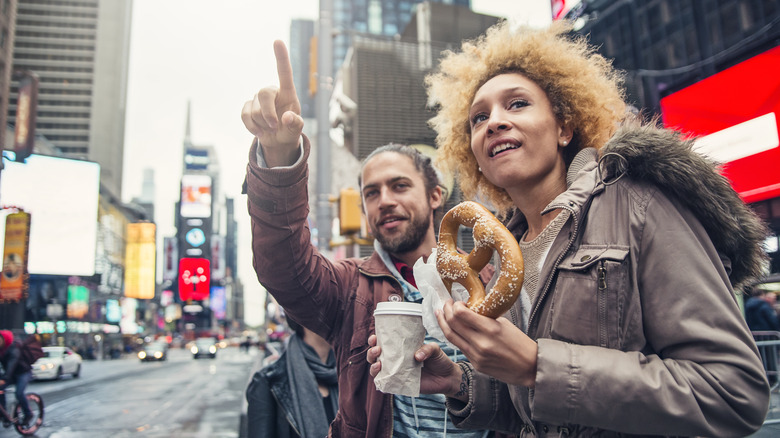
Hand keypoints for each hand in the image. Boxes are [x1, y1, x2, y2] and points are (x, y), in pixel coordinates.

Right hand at [241, 40, 303, 166]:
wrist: (278, 141)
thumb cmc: (290, 130)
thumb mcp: (296, 130)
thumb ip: (296, 124)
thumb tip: (286, 118)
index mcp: (288, 92)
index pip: (284, 72)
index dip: (281, 57)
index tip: (277, 41)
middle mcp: (272, 91)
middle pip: (264, 94)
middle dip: (268, 114)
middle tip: (275, 127)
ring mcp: (258, 99)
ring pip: (255, 110)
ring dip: (263, 125)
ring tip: (271, 130)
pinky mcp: (248, 107)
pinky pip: (245, 116)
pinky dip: (252, 127)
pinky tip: (260, 132)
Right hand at [367, 334, 464, 398]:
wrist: (448, 378)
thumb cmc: (439, 360)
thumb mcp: (435, 349)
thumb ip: (427, 349)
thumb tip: (416, 356)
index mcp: (401, 349)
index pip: (383, 343)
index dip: (375, 340)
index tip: (375, 337)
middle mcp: (396, 361)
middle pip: (375, 357)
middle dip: (371, 352)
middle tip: (377, 349)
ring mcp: (397, 373)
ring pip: (377, 371)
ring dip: (373, 366)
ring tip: (379, 363)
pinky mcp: (400, 385)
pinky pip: (386, 384)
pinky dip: (381, 381)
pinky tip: (382, 376)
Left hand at [437, 299, 537, 386]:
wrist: (530, 367)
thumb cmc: (520, 343)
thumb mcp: (504, 324)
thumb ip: (484, 318)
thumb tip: (468, 310)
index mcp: (491, 329)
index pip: (461, 314)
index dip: (455, 305)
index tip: (457, 302)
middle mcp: (481, 343)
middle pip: (452, 324)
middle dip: (446, 311)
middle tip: (446, 304)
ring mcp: (476, 355)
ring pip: (451, 336)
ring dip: (443, 323)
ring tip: (440, 314)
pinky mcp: (475, 364)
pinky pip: (460, 347)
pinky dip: (454, 336)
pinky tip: (452, 329)